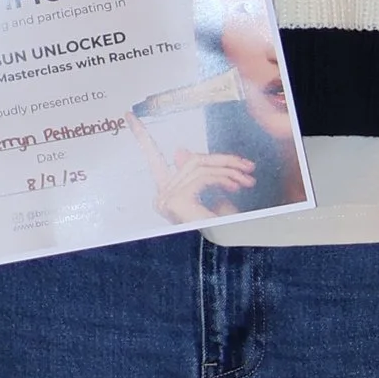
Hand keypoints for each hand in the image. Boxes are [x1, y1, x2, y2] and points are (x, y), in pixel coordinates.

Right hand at [127, 111, 256, 223]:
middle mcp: (161, 198)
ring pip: (199, 166)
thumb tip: (179, 150)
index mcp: (168, 196)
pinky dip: (223, 178)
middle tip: (249, 167)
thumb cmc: (226, 230)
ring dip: (229, 170)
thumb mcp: (214, 197)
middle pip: (191, 160)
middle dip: (223, 159)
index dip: (141, 136)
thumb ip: (200, 174)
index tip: (129, 115)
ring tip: (248, 180)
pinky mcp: (175, 202)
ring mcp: (165, 201)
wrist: (230, 262)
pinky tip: (236, 187)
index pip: (152, 159)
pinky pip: (202, 177)